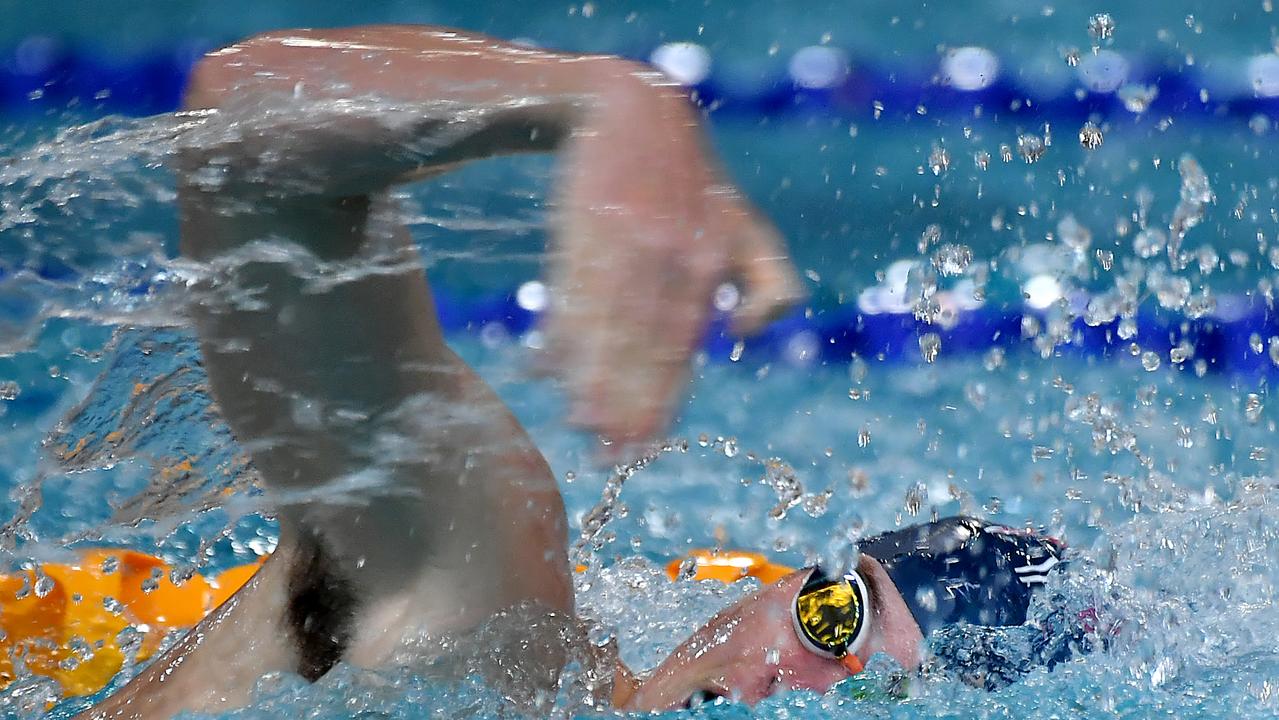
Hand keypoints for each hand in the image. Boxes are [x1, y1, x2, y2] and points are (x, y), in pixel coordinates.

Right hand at [544, 76, 802, 445]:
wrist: (633, 108)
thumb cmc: (694, 182)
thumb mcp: (747, 225)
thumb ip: (768, 282)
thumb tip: (740, 342)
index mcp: (709, 265)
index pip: (682, 347)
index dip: (662, 398)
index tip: (644, 445)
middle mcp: (670, 257)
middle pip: (643, 344)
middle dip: (625, 403)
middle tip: (606, 455)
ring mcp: (626, 241)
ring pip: (608, 322)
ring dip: (591, 377)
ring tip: (578, 424)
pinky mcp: (585, 227)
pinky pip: (573, 289)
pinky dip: (560, 330)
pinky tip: (545, 367)